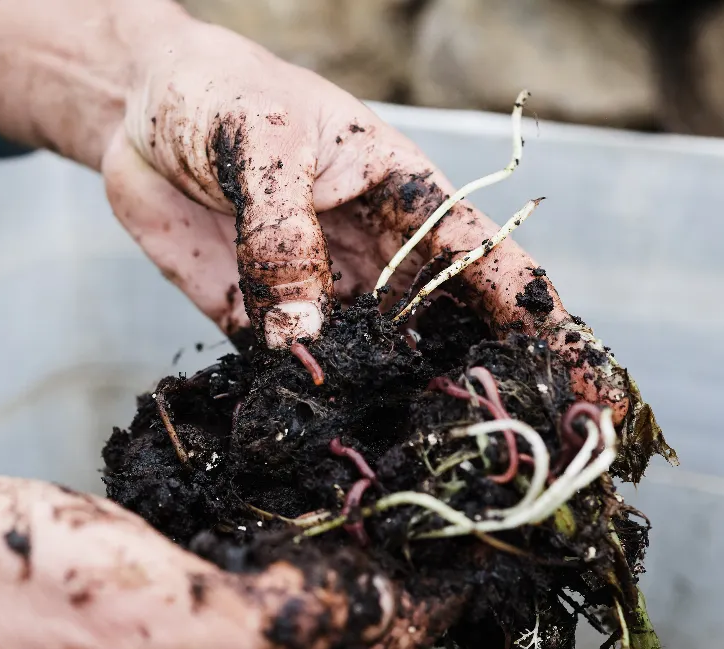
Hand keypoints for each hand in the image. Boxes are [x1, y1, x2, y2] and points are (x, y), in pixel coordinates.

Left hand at [0, 0, 628, 417]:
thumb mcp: (260, 144)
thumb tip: (305, 338)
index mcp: (405, 199)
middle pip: (445, 335)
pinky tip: (324, 452)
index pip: (492, 269)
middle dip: (481, 392)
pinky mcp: (258, 320)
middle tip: (519, 464)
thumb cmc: (219, 95)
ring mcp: (317, 295)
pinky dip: (308, 410)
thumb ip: (283, 236)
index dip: (546, 329)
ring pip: (373, 367)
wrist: (137, 110)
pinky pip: (292, 373)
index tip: (586, 391)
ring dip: (396, 415)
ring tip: (428, 478)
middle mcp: (373, 258)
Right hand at [0, 478, 462, 648]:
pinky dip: (291, 540)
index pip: (370, 636)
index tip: (496, 520)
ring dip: (354, 547)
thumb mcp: (150, 614)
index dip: (437, 578)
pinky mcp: (150, 616)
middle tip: (458, 485)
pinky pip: (248, 581)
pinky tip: (306, 498)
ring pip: (305, 601)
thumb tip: (383, 609)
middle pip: (348, 624)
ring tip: (404, 483)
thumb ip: (278, 622)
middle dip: (405, 560)